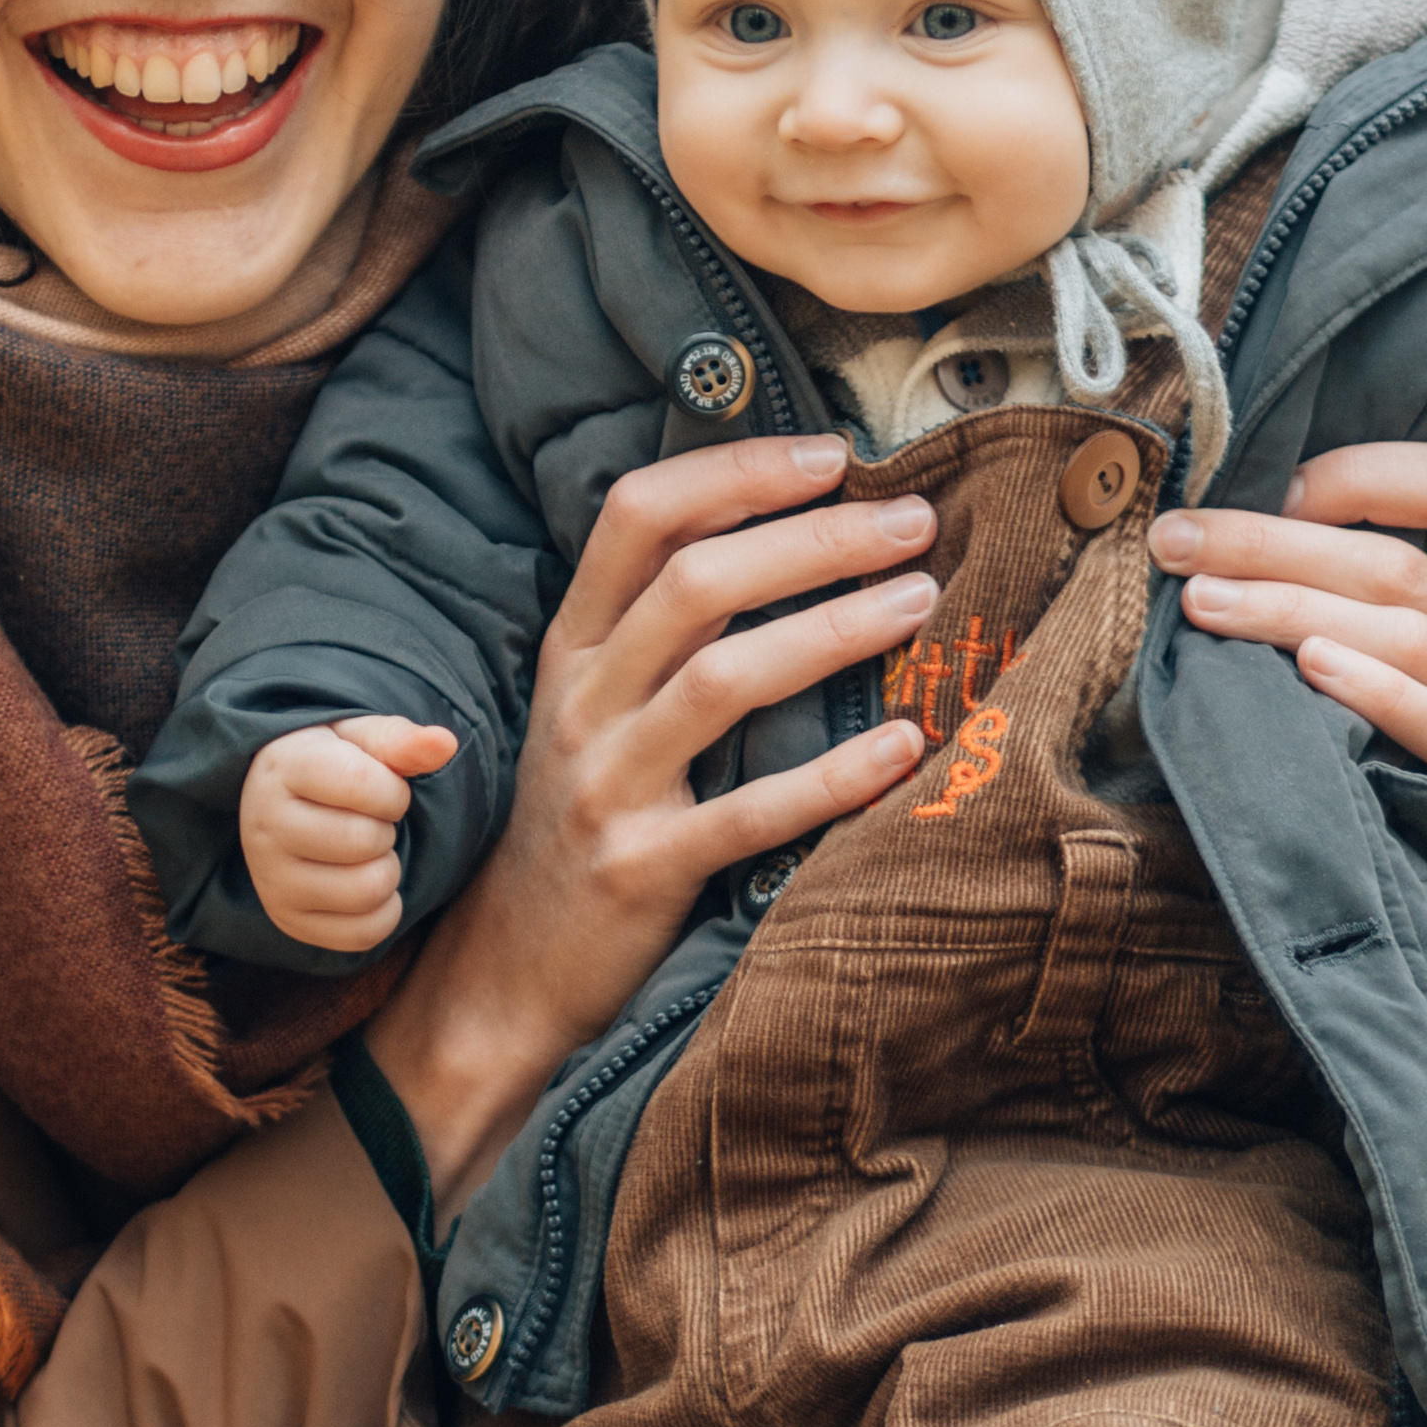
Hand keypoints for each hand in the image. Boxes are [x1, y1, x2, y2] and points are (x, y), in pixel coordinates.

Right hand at [238, 715, 459, 953]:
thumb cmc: (330, 764)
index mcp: (281, 768)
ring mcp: (272, 880)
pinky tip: (367, 882)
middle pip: (365, 841)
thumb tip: (445, 743)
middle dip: (386, 830)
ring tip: (367, 852)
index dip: (393, 790)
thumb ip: (400, 740)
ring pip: (367, 891)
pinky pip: (363, 934)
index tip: (383, 789)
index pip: (358, 783)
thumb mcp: (360, 740)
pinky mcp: (289, 920)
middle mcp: (263, 826)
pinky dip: (384, 912)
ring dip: (386, 870)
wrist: (281, 804)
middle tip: (370, 821)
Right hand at [365, 434, 932, 1208]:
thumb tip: (784, 533)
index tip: (832, 455)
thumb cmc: (575, 822)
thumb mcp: (589, 709)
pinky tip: (904, 746)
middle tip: (911, 522)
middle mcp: (581, 704)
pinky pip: (749, 814)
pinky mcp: (642, 870)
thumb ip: (657, 628)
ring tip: (921, 600)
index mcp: (571, 649)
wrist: (504, 971)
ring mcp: (605, 786)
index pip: (639, 518)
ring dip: (834, 629)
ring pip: (723, 680)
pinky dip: (833, 776)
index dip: (735, 471)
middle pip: (697, 584)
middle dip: (814, 539)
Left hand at [1152, 444, 1426, 988]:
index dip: (1362, 476)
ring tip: (1205, 604)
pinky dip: (1380, 694)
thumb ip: (1376, 615)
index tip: (1264, 493)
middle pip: (1401, 565)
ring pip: (1412, 639)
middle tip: (1175, 541)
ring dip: (1295, 611)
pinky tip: (1309, 670)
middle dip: (1274, 543)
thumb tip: (1238, 561)